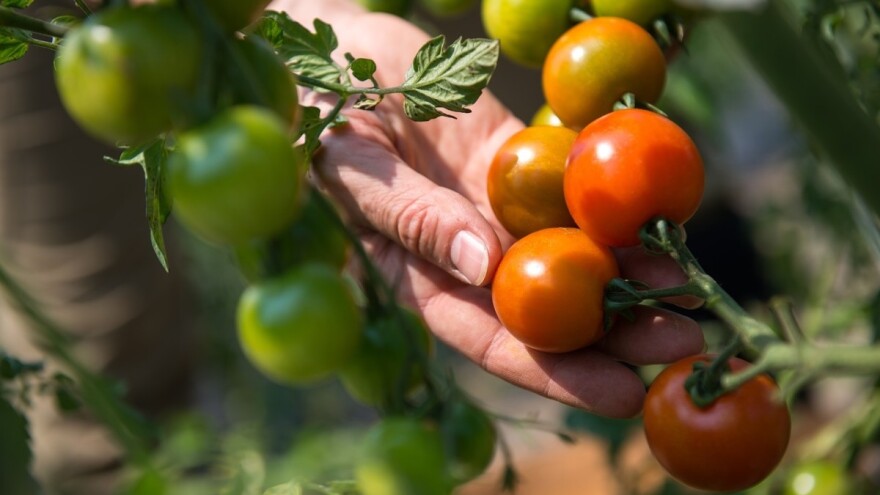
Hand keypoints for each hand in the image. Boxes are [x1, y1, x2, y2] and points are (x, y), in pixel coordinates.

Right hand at [284, 0, 704, 417]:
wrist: (337, 48)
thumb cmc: (320, 110)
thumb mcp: (354, 166)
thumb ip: (412, 217)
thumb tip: (480, 266)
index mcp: (417, 273)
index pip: (489, 338)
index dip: (554, 372)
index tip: (621, 394)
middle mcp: (466, 254)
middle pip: (545, 309)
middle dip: (613, 332)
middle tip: (682, 343)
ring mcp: (496, 209)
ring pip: (569, 254)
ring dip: (628, 273)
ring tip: (688, 286)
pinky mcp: (518, 162)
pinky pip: (569, 190)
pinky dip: (612, 208)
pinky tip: (658, 218)